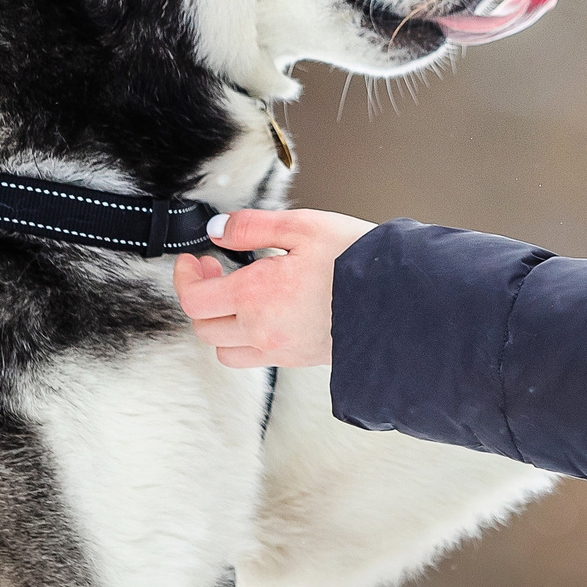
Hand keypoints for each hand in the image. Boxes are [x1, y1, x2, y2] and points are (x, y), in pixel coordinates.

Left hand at [172, 209, 376, 367]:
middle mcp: (261, 329)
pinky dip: (244, 339)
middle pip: (203, 326)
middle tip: (214, 269)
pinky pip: (253, 358)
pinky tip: (262, 313)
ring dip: (219, 323)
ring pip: (224, 349)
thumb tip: (217, 230)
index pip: (195, 298)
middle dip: (200, 296)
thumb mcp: (304, 226)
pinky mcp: (296, 360)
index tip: (193, 259)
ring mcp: (279, 350)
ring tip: (235, 295)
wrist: (401, 303)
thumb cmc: (359, 261)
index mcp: (257, 294)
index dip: (185, 277)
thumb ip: (253, 226)